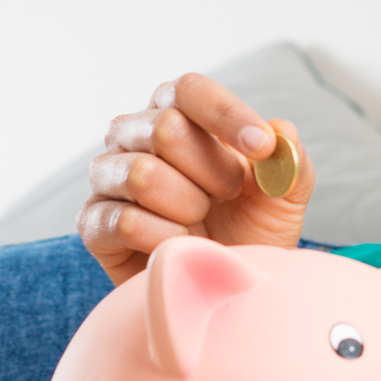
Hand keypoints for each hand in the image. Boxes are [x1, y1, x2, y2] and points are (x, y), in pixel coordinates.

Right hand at [77, 73, 313, 284]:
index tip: (263, 147)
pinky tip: (178, 245)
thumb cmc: (252, 229)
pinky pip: (125, 221)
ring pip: (142, 174)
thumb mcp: (285, 193)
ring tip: (201, 222)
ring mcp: (107, 177)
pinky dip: (166, 239)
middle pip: (166, 128)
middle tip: (228, 196)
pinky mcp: (92, 223)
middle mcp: (133, 134)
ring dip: (189, 207)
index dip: (228, 116)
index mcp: (177, 111)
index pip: (189, 91)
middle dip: (214, 172)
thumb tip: (279, 131)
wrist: (226, 289)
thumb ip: (288, 157)